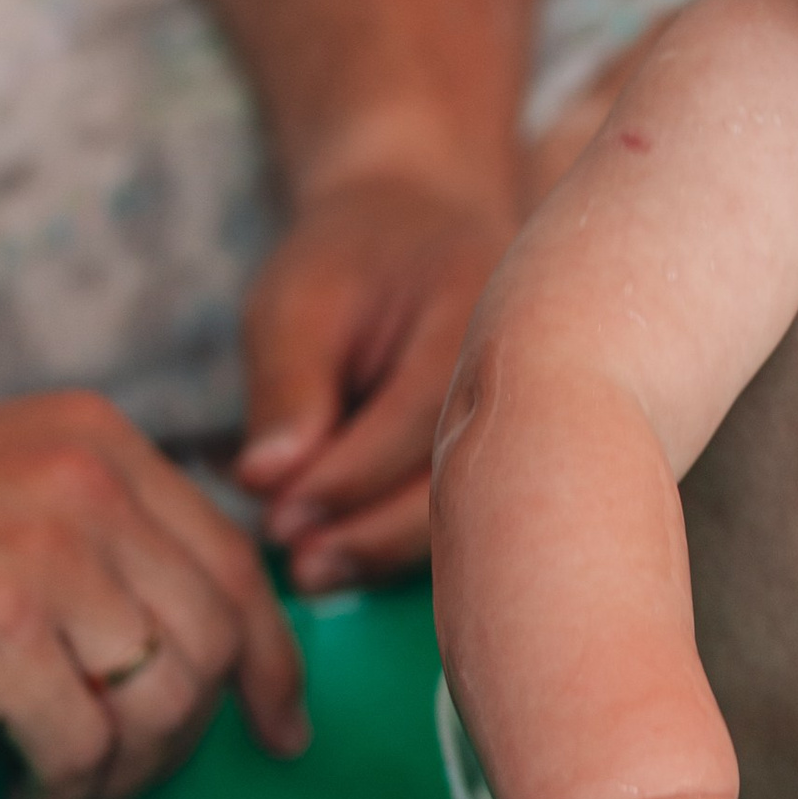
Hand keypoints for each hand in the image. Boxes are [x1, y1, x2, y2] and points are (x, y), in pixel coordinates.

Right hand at [0, 394, 308, 798]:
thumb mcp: (9, 498)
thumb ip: (101, 542)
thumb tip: (217, 654)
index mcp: (97, 439)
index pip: (232, 558)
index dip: (269, 658)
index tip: (281, 729)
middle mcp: (86, 476)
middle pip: (207, 636)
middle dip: (182, 737)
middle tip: (118, 783)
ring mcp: (43, 542)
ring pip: (160, 697)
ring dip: (120, 775)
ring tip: (64, 793)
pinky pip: (85, 738)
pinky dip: (65, 791)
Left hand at [234, 172, 516, 590]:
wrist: (420, 228)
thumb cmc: (350, 258)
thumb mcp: (297, 300)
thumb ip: (288, 384)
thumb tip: (268, 480)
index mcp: (479, 305)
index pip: (419, 412)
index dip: (348, 475)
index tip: (279, 517)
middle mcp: (527, 363)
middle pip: (462, 471)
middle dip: (372, 531)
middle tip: (298, 562)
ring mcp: (530, 407)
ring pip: (471, 502)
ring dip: (388, 549)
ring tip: (314, 571)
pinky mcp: (509, 445)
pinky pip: (465, 504)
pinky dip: (403, 539)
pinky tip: (349, 556)